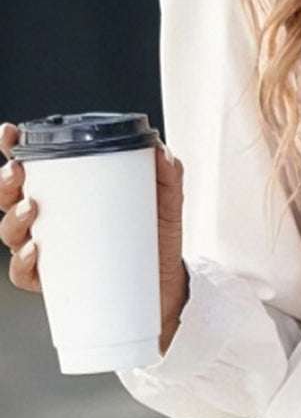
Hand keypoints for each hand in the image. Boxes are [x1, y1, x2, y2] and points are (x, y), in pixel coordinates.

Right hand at [1, 121, 188, 352]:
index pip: (29, 164)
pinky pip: (25, 274)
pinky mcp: (55, 280)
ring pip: (11, 232)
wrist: (166, 283)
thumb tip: (161, 151)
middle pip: (8, 196)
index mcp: (65, 191)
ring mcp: (49, 249)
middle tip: (19, 172)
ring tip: (30, 209)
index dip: (10, 146)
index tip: (10, 133)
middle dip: (5, 182)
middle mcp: (49, 218)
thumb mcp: (165, 202)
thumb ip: (167, 174)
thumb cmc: (156, 237)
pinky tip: (36, 250)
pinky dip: (23, 263)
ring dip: (13, 219)